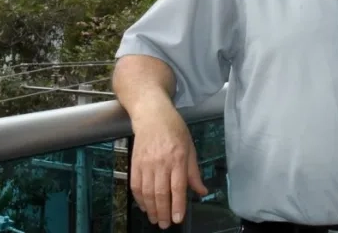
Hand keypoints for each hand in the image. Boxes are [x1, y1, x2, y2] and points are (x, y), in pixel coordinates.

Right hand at [130, 103, 207, 228]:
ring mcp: (146, 163)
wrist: (152, 115)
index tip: (177, 219)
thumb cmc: (174, 130)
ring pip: (146, 192)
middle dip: (163, 212)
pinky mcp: (134, 163)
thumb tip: (202, 192)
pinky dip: (139, 199)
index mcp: (177, 158)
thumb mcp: (190, 148)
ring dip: (151, 209)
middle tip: (165, 225)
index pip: (177, 186)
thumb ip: (194, 172)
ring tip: (155, 219)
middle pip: (160, 193)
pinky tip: (144, 206)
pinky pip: (135, 185)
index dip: (177, 205)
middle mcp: (160, 162)